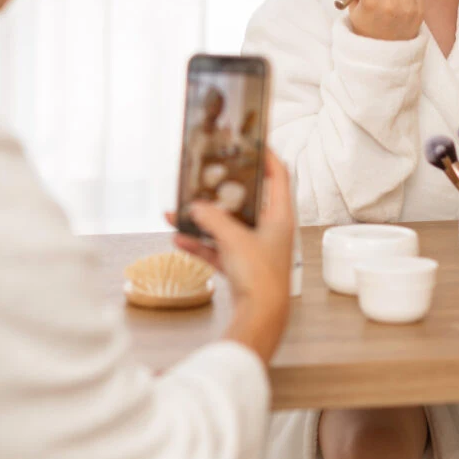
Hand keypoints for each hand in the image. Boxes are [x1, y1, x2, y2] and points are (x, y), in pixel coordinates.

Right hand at [164, 150, 294, 361]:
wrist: (261, 317)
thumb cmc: (260, 276)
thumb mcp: (234, 239)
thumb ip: (213, 219)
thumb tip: (195, 206)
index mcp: (280, 216)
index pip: (278, 175)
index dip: (265, 155)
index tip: (250, 141)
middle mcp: (270, 230)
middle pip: (246, 200)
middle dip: (220, 191)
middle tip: (204, 175)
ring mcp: (256, 249)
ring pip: (227, 226)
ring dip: (202, 219)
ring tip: (178, 211)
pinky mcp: (242, 268)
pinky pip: (218, 249)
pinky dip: (200, 244)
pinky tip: (179, 238)